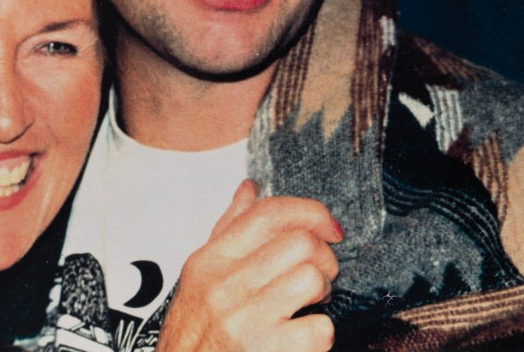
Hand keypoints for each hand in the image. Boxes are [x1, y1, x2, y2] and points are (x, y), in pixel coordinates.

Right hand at [156, 180, 340, 351]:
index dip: (309, 212)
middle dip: (323, 257)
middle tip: (319, 273)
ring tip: (310, 302)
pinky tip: (302, 335)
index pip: (267, 214)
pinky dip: (320, 333)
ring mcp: (247, 320)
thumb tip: (250, 189)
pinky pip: (319, 328)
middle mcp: (226, 286)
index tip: (328, 226)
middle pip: (299, 243)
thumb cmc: (195, 331)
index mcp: (211, 260)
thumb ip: (229, 229)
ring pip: (312, 279)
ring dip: (322, 292)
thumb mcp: (201, 275)